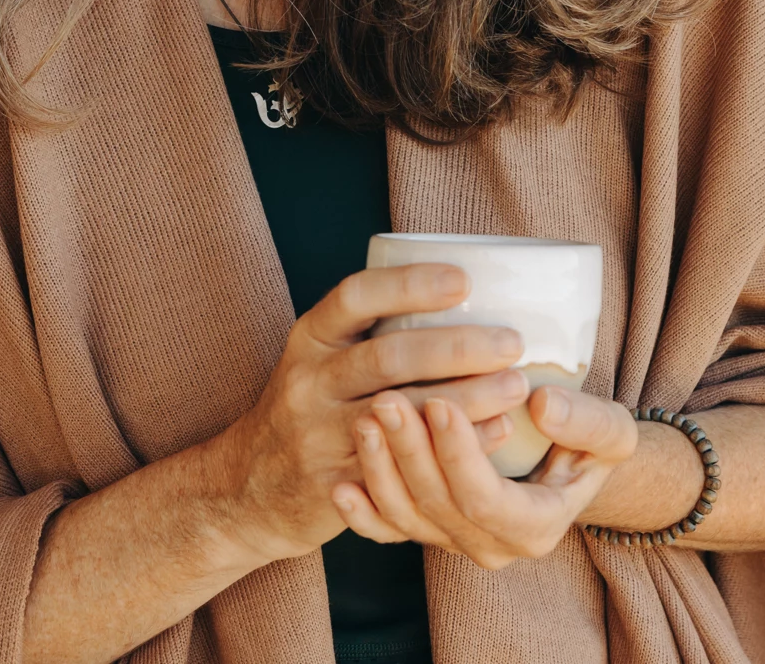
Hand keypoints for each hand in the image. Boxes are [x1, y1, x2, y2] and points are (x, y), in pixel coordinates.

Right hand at [203, 263, 538, 565]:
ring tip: (514, 385)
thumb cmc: (310, 405)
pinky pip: (405, 464)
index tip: (463, 280)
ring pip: (401, 414)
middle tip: (512, 342)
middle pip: (388, 356)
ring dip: (467, 398)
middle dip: (457, 347)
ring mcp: (319, 435)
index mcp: (309, 338)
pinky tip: (495, 436)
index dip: (409, 285)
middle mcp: (309, 381)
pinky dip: (455, 447)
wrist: (250, 485)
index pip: (355, 296)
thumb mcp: (320, 357)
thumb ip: (373, 332)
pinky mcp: (338, 484)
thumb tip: (469, 296)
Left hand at [335, 383, 639, 569]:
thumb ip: (589, 423)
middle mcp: (490, 546)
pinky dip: (361, 513)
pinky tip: (340, 484)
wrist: (567, 464)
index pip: (486, 500)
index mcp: (535, 527)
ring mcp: (452, 541)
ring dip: (379, 470)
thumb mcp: (612, 432)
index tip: (440, 402)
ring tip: (365, 418)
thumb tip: (544, 404)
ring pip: (405, 518)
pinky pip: (386, 531)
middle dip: (409, 453)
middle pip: (437, 506)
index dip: (459, 455)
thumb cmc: (589, 442)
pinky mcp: (426, 529)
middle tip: (386, 400)